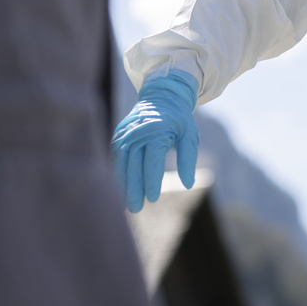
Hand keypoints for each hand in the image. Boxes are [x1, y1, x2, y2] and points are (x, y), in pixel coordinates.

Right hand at [111, 70, 199, 212]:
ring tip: (126, 204)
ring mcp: (125, 133)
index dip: (152, 180)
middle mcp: (138, 132)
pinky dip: (118, 174)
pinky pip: (117, 158)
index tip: (153, 198)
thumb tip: (188, 183)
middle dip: (134, 188)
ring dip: (123, 184)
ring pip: (122, 163)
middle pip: (134, 164)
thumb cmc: (178, 118)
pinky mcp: (119, 136)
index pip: (152, 159)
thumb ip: (188, 158)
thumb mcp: (190, 134)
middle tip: (136, 209)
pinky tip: (120, 189)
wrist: (161, 96)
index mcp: (157, 130)